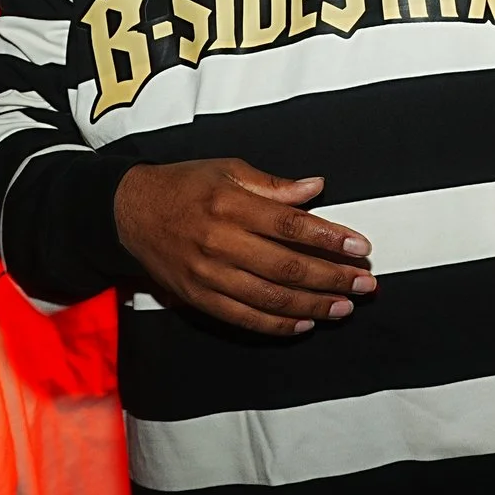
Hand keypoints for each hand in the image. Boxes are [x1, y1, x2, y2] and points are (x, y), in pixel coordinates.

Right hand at [112, 158, 376, 336]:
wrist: (128, 213)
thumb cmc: (183, 186)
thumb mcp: (227, 169)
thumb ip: (273, 185)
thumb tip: (315, 188)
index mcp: (230, 204)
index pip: (290, 225)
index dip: (329, 238)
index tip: (360, 247)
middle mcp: (219, 242)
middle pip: (286, 266)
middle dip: (332, 277)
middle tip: (366, 283)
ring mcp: (208, 274)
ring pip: (270, 298)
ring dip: (313, 305)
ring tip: (344, 306)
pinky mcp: (199, 298)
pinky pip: (244, 318)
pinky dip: (277, 325)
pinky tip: (305, 324)